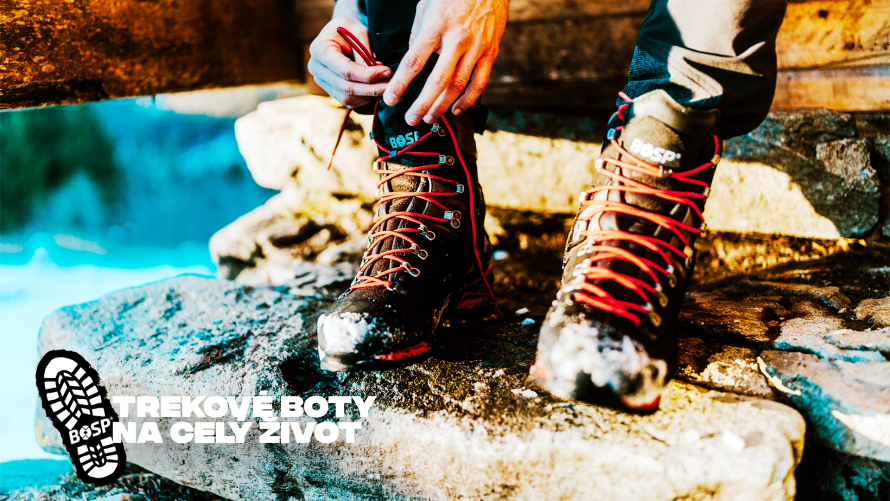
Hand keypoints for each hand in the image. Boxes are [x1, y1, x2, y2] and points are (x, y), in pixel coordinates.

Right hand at [308, 16, 392, 108]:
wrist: (341, 30)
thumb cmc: (351, 27)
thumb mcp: (359, 32)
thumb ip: (364, 53)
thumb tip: (376, 74)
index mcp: (319, 50)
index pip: (346, 70)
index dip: (368, 75)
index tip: (387, 72)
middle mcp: (316, 68)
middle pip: (346, 87)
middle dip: (371, 89)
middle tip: (391, 86)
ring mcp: (321, 81)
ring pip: (347, 98)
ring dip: (369, 96)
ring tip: (386, 87)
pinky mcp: (330, 89)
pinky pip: (348, 101)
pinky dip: (365, 98)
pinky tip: (377, 90)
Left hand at [383, 0, 508, 125]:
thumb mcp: (427, 6)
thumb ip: (418, 34)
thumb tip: (413, 60)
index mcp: (436, 27)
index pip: (414, 61)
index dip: (400, 84)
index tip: (390, 99)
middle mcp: (457, 40)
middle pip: (437, 81)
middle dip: (422, 105)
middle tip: (410, 119)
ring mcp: (476, 48)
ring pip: (458, 87)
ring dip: (442, 107)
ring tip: (429, 118)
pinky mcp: (491, 52)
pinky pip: (479, 83)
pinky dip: (468, 100)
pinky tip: (456, 109)